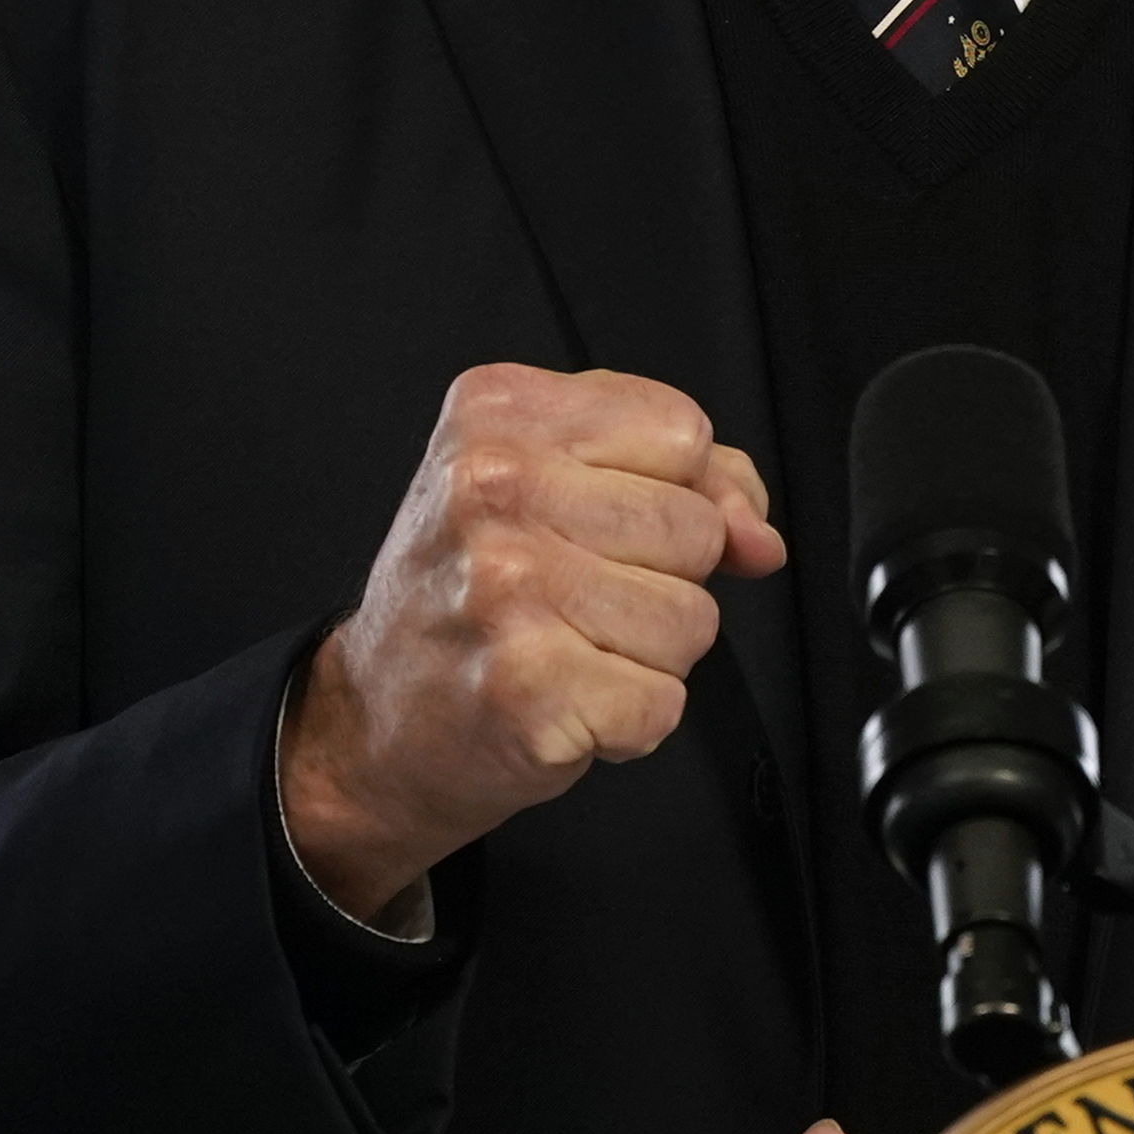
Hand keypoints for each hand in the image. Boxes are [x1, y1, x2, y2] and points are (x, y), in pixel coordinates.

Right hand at [280, 366, 783, 922]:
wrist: (375, 719)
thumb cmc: (470, 596)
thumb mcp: (556, 486)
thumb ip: (683, 479)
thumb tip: (758, 536)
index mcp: (498, 412)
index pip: (682, 430)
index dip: (673, 489)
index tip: (604, 523)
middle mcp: (493, 488)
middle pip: (696, 527)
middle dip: (663, 577)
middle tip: (575, 598)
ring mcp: (506, 588)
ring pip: (693, 619)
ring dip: (650, 654)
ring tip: (569, 649)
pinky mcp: (527, 687)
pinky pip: (664, 702)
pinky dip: (632, 721)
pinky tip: (567, 702)